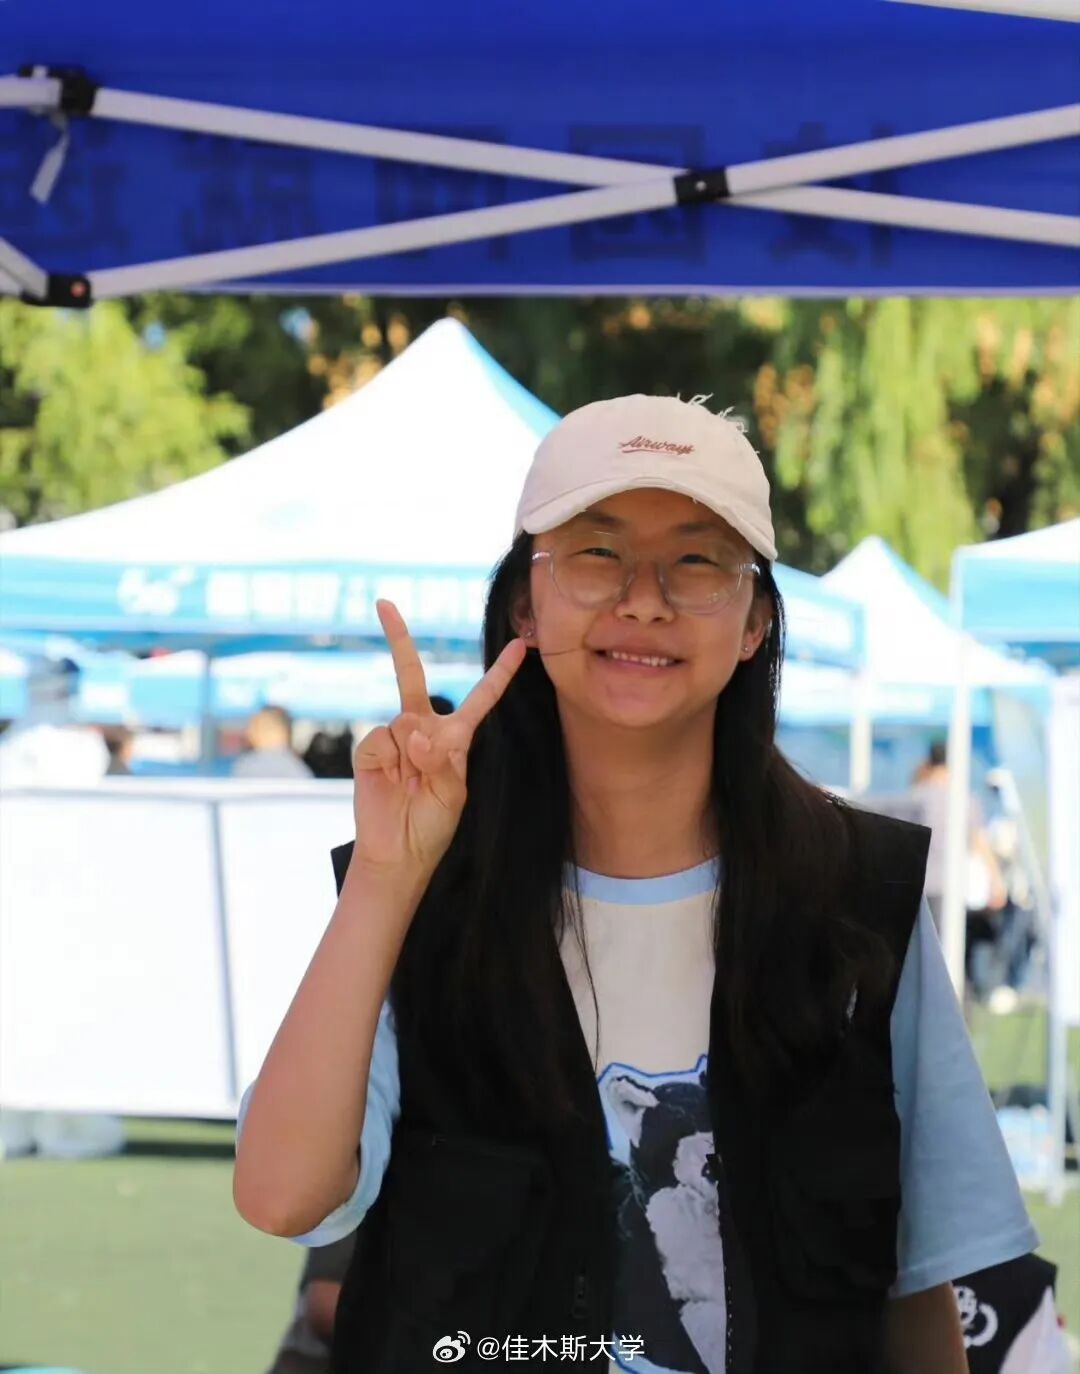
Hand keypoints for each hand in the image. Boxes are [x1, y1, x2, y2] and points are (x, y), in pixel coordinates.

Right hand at [351, 600, 525, 878]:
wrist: (399, 852)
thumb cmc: (432, 826)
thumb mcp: (451, 795)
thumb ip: (440, 761)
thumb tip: (412, 732)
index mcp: (454, 738)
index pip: (481, 699)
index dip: (501, 673)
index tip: (521, 645)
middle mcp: (423, 729)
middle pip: (411, 676)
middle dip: (399, 639)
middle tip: (384, 604)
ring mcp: (394, 737)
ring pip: (403, 720)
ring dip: (410, 752)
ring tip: (411, 784)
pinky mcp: (370, 750)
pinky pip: (381, 738)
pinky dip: (389, 757)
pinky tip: (391, 779)